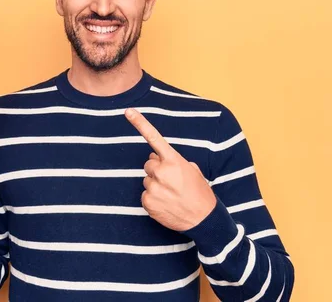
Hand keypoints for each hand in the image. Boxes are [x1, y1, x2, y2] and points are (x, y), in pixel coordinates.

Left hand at [125, 108, 216, 231]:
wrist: (203, 219)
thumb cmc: (199, 192)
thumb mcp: (192, 170)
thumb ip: (174, 161)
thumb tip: (157, 159)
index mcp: (174, 160)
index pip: (154, 138)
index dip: (140, 123)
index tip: (128, 112)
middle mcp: (161, 172)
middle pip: (149, 164)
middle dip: (157, 170)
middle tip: (172, 181)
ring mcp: (153, 187)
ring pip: (147, 180)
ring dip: (156, 185)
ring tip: (171, 194)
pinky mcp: (147, 201)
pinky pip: (145, 195)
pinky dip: (153, 198)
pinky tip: (166, 203)